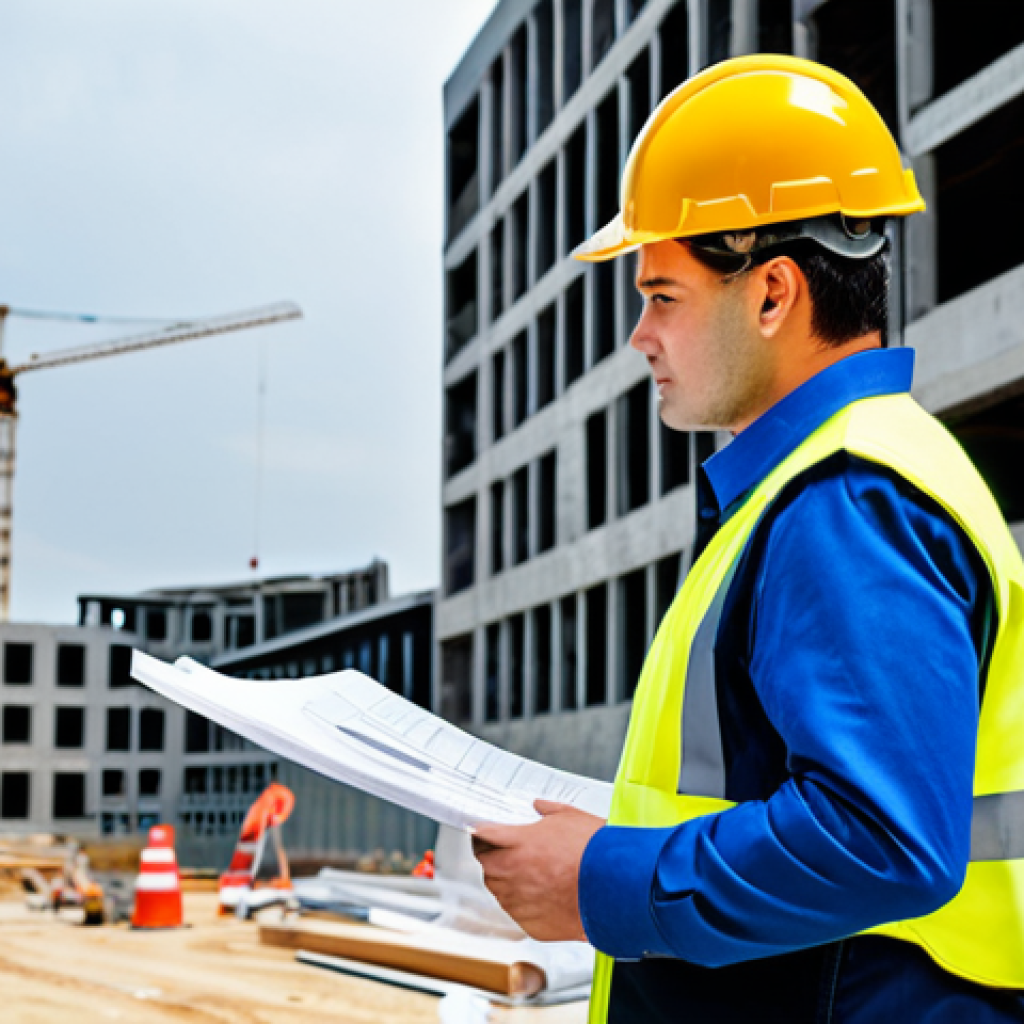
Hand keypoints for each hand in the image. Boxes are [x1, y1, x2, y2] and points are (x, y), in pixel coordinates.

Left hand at [472, 799, 605, 941]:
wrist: (616, 889)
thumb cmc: (594, 852)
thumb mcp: (569, 816)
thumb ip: (547, 810)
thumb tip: (539, 806)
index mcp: (516, 843)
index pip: (481, 836)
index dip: (482, 834)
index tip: (485, 834)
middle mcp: (511, 873)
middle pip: (487, 866)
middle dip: (496, 859)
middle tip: (515, 855)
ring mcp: (519, 902)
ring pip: (501, 892)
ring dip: (510, 883)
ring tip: (536, 877)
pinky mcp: (530, 925)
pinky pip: (519, 913)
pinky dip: (527, 905)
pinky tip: (546, 896)